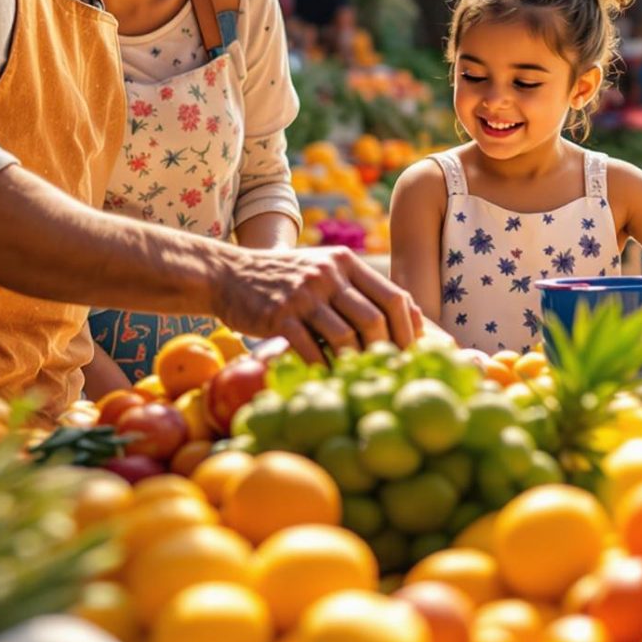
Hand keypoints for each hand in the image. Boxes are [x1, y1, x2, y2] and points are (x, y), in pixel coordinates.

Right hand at [212, 246, 418, 365]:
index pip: (394, 296)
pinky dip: (325, 369)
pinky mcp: (280, 316)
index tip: (413, 352)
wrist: (228, 273)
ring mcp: (304, 294)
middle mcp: (328, 274)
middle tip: (392, 373)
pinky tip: (329, 379)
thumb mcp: (323, 269)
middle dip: (389, 351)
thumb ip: (356, 288)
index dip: (410, 328)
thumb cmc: (284, 279)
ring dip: (357, 363)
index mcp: (346, 261)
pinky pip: (312, 350)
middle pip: (375, 319)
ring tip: (362, 379)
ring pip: (347, 337)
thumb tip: (404, 320)